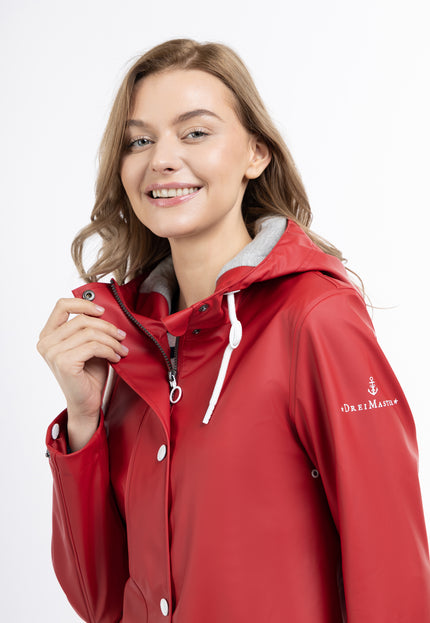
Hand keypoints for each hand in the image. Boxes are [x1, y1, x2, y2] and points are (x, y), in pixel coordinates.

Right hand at [37, 298, 127, 449]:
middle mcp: (46, 342)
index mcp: (48, 335)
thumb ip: (89, 328)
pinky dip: (110, 350)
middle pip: (82, 319)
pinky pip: (94, 346)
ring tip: (121, 349)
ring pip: (90, 333)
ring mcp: (53, 353)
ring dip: (112, 340)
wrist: (86, 402)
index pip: (62, 305)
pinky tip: (116, 357)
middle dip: (107, 327)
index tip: (102, 311)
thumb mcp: (88, 345)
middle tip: (121, 336)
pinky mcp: (64, 362)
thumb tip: (105, 311)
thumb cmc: (88, 374)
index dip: (84, 303)